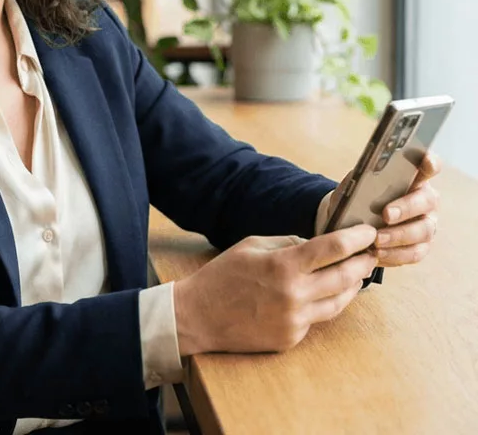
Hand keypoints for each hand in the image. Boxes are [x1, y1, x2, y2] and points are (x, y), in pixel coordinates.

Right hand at [173, 225, 377, 355]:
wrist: (198, 316)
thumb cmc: (223, 275)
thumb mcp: (253, 245)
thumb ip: (288, 242)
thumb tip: (316, 244)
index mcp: (284, 266)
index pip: (333, 248)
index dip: (356, 238)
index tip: (369, 231)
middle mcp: (294, 295)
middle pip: (345, 276)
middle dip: (363, 262)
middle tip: (372, 252)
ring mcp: (294, 321)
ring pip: (339, 302)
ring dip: (352, 285)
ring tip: (357, 273)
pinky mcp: (291, 339)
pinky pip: (318, 318)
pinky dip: (326, 303)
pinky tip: (326, 292)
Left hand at [328, 152, 439, 267]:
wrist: (352, 222)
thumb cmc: (359, 198)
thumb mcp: (356, 186)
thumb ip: (362, 181)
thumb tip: (361, 180)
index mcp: (413, 177)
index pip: (430, 165)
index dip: (431, 163)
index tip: (427, 163)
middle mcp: (425, 199)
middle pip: (427, 201)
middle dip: (406, 208)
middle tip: (386, 215)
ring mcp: (427, 224)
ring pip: (423, 231)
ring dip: (398, 236)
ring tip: (376, 240)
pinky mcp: (421, 246)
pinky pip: (414, 252)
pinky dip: (395, 254)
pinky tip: (378, 253)